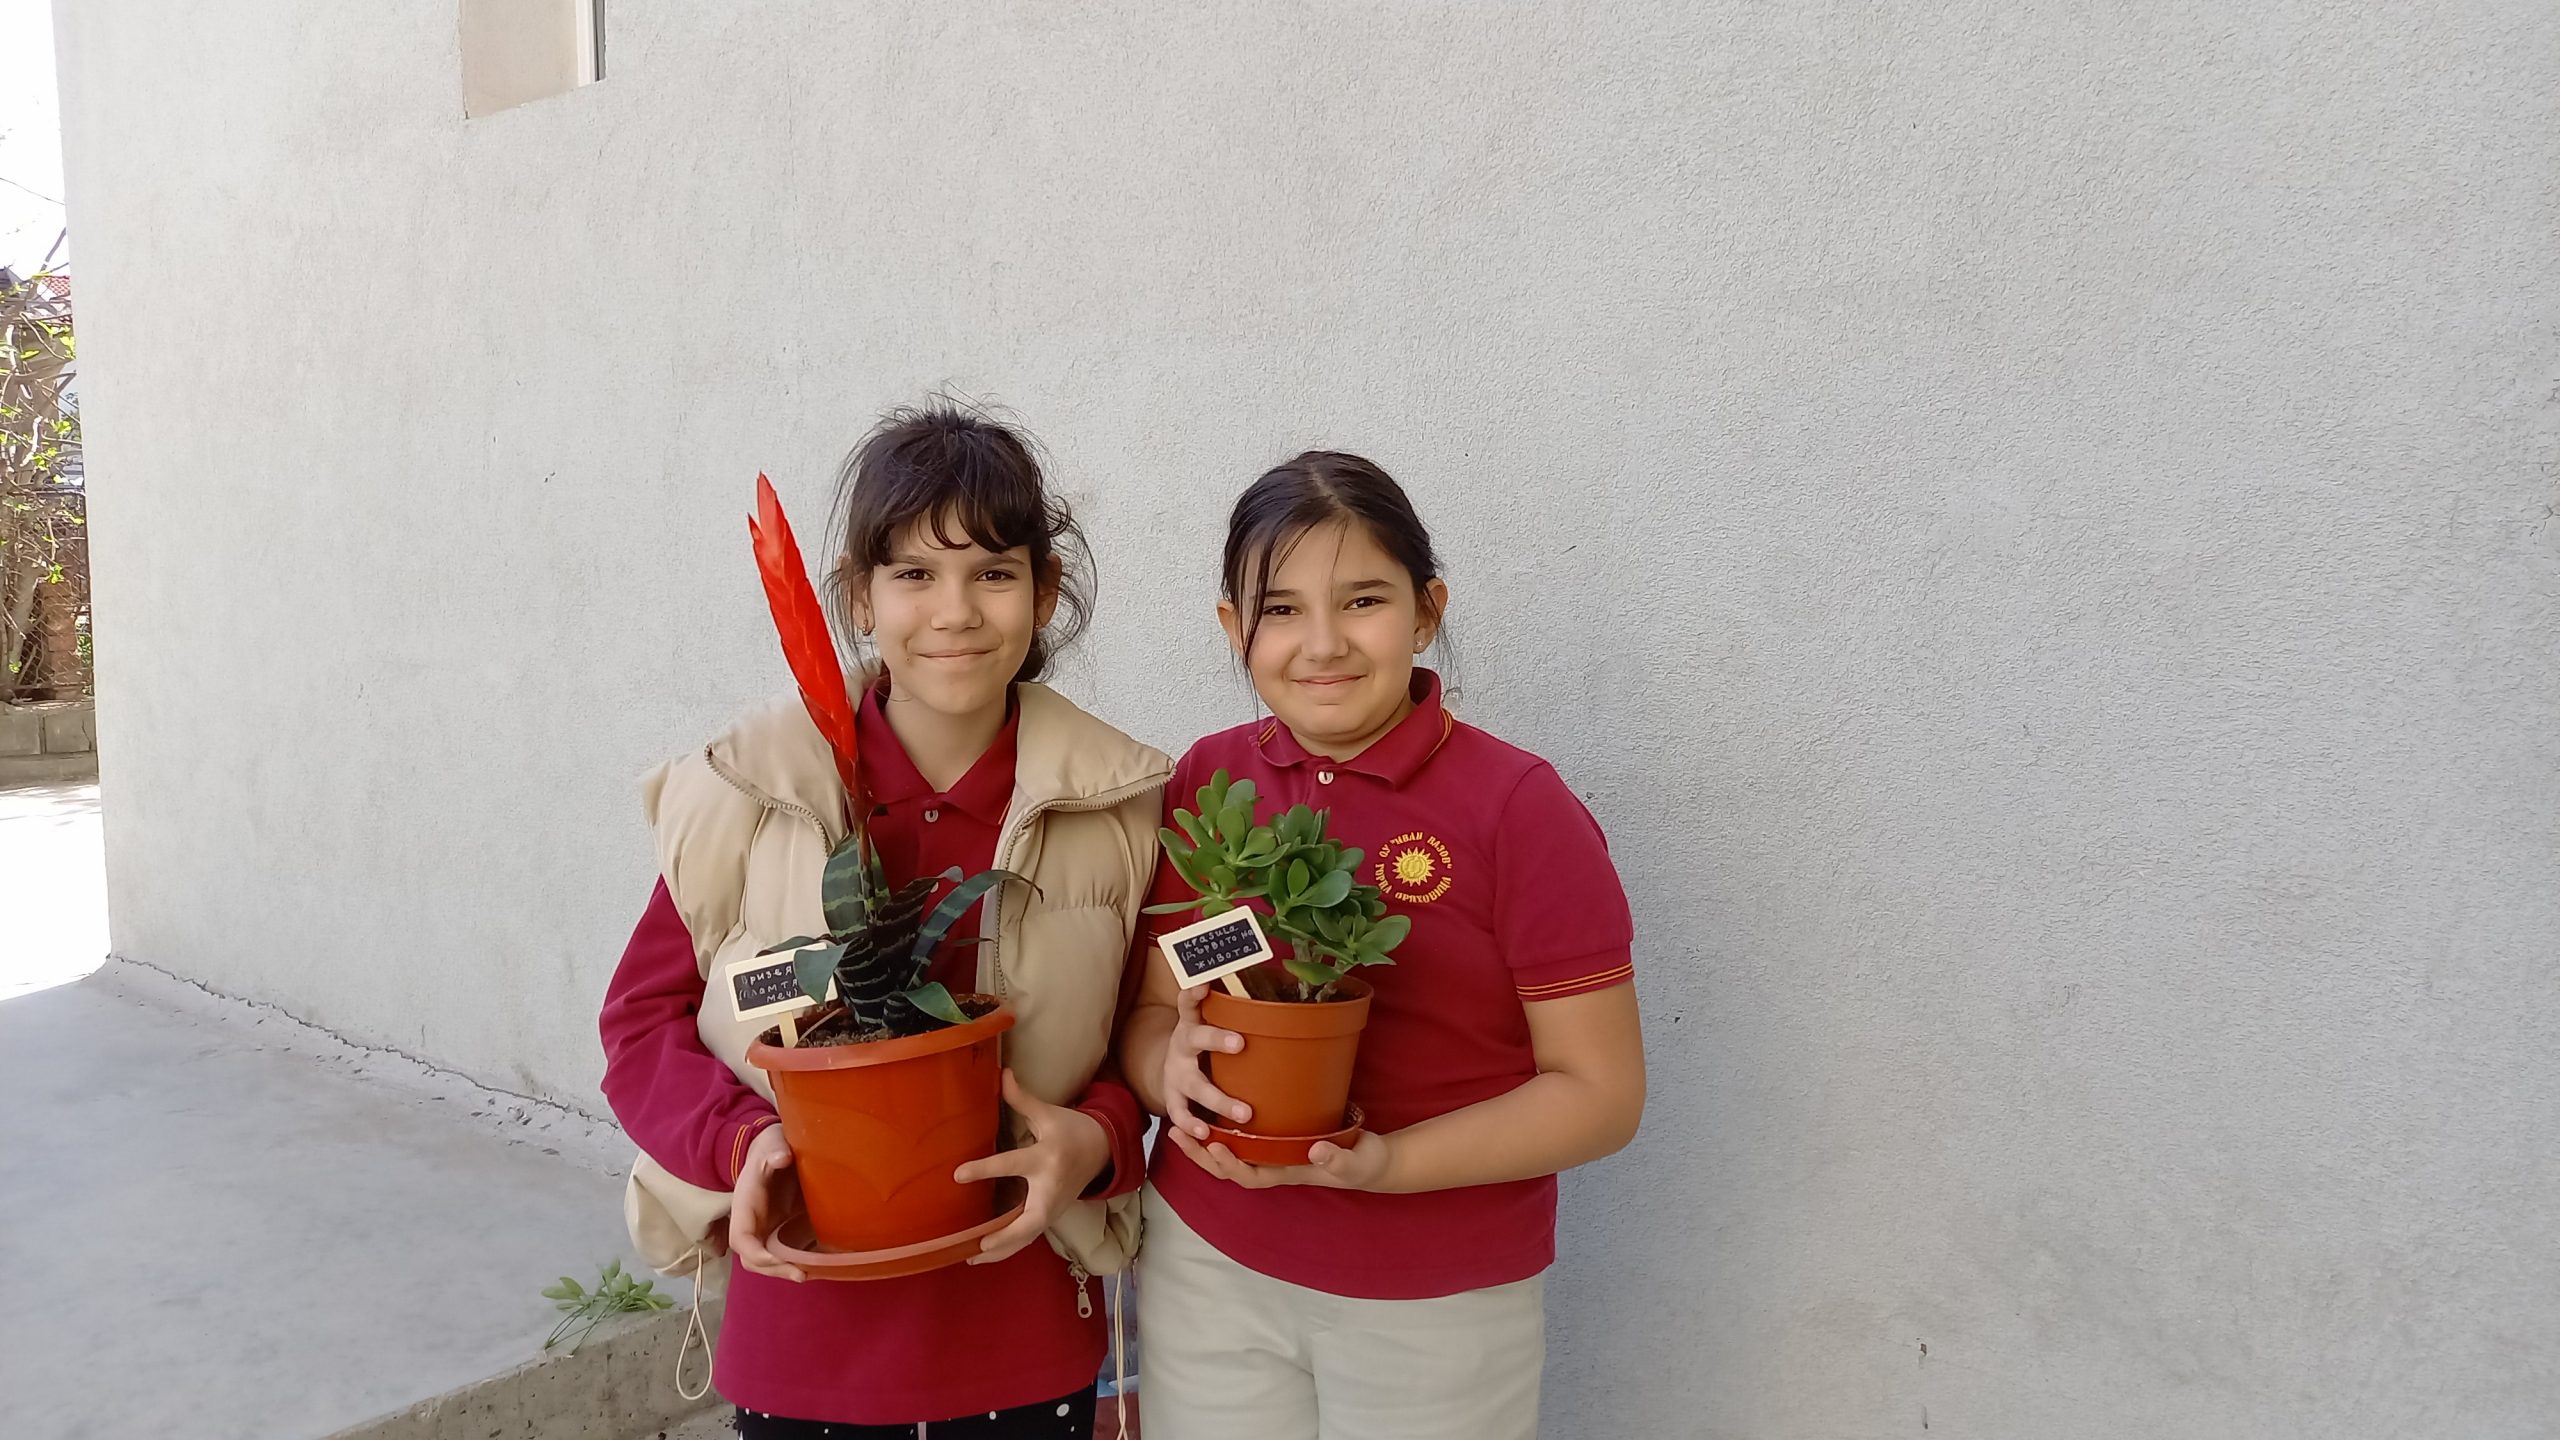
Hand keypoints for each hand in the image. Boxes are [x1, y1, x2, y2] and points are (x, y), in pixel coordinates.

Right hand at [728, 1123, 805, 1281]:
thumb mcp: (771, 1144)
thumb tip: (782, 1157)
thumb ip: (774, 1151)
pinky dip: (799, 1261)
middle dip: (774, 1270)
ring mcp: (768, 1230)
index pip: (741, 1238)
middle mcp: (753, 1224)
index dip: (754, 1252)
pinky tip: (820, 1264)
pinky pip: (787, 1253)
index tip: (773, 1259)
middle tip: (801, 1274)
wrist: (776, 1150)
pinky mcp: (783, 1231)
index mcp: (745, 1206)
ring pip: (769, 1261)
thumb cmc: (770, 1148)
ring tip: (810, 1273)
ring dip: (786, 1270)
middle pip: (754, 1259)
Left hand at [954, 1070, 1112, 1264]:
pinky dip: (1010, 1246)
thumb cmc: (1071, 1129)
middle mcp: (1049, 1188)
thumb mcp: (1049, 1113)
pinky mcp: (1053, 1216)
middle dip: (1003, 1236)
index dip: (984, 1170)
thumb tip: (1002, 1073)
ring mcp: (1054, 1206)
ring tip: (973, 1258)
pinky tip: (986, 1253)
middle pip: (1028, 1221)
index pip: (1011, 1165)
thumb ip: (1022, 1099)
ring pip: (1028, 1235)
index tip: (958, 1175)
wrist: (1104, 1149)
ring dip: (1003, 1249)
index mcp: (1045, 1158)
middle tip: (975, 1245)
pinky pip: (1030, 1235)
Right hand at [1160, 983, 1250, 1140]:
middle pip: (1195, 1038)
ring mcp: (1175, 1073)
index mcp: (1194, 1022)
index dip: (1194, 992)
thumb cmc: (1205, 1042)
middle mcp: (1182, 1044)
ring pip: (1194, 1085)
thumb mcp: (1212, 1022)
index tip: (1202, 984)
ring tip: (1244, 1113)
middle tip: (1240, 1043)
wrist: (1169, 1066)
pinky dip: (1191, 1124)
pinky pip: (1179, 1112)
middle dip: (1216, 1039)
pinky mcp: (1172, 1097)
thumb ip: (1238, 1014)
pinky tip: (1205, 1134)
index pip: (1190, 1002)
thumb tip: (1287, 998)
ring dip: (1218, 1099)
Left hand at [1166, 1125, 1398, 1192]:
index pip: (1250, 1175)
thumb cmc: (1362, 1163)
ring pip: (1231, 1151)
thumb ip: (1337, 1158)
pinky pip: (1244, 1137)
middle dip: (1201, 1154)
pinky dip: (1223, 1127)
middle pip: (1229, 1166)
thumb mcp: (1354, 1162)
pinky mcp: (1277, 1136)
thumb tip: (1314, 1151)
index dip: (1230, 1164)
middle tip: (1176, 1133)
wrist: (1372, 1159)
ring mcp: (1274, 1152)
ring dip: (1203, 1140)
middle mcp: (1274, 1164)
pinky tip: (1209, 1109)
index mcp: (1287, 1173)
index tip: (1214, 1146)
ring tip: (1178, 1124)